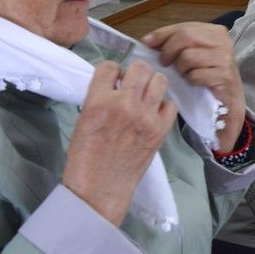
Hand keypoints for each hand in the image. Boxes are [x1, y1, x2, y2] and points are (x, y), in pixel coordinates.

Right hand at [64, 60, 178, 224]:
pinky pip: (170, 105)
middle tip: (133, 83)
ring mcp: (146, 117)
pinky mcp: (161, 130)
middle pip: (140, 68)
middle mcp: (124, 104)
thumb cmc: (85, 156)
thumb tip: (115, 84)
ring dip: (152, 84)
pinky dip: (163, 105)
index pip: (109, 67)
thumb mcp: (84, 119)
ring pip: (160, 81)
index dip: (112, 71)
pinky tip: (154, 112)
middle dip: (136, 72)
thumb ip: (100, 98)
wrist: (100, 186)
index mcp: (97, 101)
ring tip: (145, 95)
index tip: (113, 79)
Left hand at [143, 22, 246, 150]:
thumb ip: (175, 43)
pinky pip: (195, 75)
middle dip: (168, 51)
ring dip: (180, 69)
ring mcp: (225, 58)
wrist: (228, 98)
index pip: (183, 27)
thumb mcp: (193, 52)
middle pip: (185, 37)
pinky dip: (190, 80)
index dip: (162, 34)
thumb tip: (148, 41)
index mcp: (214, 31)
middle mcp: (223, 41)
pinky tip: (194, 82)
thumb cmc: (207, 73)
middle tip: (164, 63)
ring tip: (185, 74)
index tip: (147, 43)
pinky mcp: (224, 75)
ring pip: (188, 57)